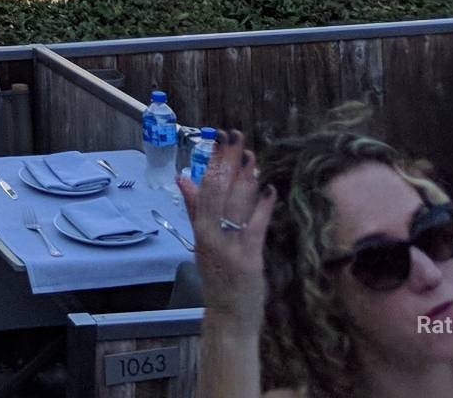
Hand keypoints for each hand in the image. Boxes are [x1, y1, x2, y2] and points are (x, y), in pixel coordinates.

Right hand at [180, 130, 275, 325]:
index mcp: (200, 230)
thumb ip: (194, 210)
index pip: (204, 187)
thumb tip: (183, 178)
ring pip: (236, 204)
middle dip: (227, 161)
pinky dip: (263, 207)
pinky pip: (255, 226)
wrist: (228, 317)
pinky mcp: (249, 259)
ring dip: (245, 177)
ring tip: (251, 154)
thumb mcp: (201, 243)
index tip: (219, 139)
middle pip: (218, 190)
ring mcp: (230, 247)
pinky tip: (269, 190)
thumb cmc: (217, 280)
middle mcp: (211, 235)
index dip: (212, 161)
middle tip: (235, 135)